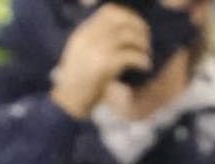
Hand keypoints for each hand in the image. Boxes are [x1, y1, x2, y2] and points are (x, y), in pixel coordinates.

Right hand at [49, 3, 150, 118]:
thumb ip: (95, 39)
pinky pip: (132, 54)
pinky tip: (145, 66)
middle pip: (122, 20)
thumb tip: (121, 32)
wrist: (68, 101)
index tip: (136, 26)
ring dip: (143, 43)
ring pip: (129, 35)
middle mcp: (90, 36)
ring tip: (146, 54)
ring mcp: (97, 48)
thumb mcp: (81, 52)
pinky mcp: (105, 64)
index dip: (128, 15)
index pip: (109, 11)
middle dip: (139, 26)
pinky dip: (142, 60)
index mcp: (84, 31)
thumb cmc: (77, 81)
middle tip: (146, 39)